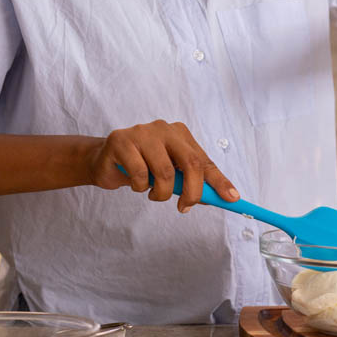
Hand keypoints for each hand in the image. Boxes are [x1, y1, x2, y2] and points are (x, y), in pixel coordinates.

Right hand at [87, 120, 238, 212]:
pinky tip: (134, 183)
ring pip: (165, 172)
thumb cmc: (142, 168)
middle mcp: (164, 129)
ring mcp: (143, 132)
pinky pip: (141, 174)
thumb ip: (192, 182)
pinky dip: (140, 187)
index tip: (232, 199)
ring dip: (161, 193)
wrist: (104, 161)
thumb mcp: (171, 175)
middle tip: (185, 207)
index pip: (205, 160)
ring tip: (153, 194)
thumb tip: (218, 198)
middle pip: (191, 163)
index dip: (219, 181)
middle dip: (192, 192)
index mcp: (180, 134)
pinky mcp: (122, 141)